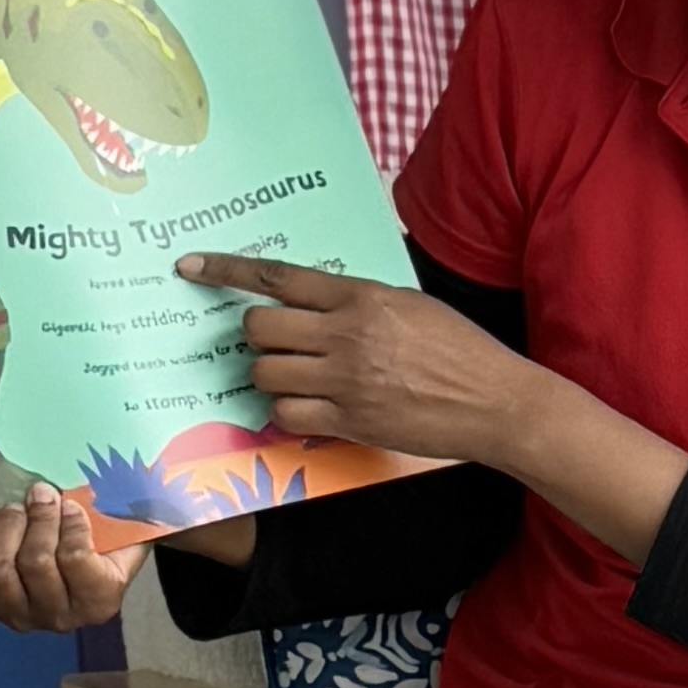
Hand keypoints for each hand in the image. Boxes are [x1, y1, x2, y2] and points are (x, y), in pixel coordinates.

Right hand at [0, 483, 138, 633]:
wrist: (120, 533)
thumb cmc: (54, 528)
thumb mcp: (13, 519)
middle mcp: (19, 615)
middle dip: (6, 526)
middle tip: (15, 503)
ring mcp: (59, 615)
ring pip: (36, 564)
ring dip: (41, 520)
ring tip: (46, 498)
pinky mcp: (96, 605)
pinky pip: (74, 559)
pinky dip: (72, 526)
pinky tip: (73, 510)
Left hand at [184, 255, 533, 471]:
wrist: (494, 401)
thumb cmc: (460, 350)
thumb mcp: (410, 303)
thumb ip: (359, 297)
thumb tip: (317, 293)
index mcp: (360, 297)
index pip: (278, 278)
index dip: (227, 270)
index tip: (193, 266)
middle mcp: (346, 335)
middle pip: (259, 329)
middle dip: (258, 336)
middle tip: (276, 344)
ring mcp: (345, 381)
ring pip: (267, 373)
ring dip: (273, 376)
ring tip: (300, 378)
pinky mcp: (350, 420)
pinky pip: (288, 414)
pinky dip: (290, 411)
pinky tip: (311, 407)